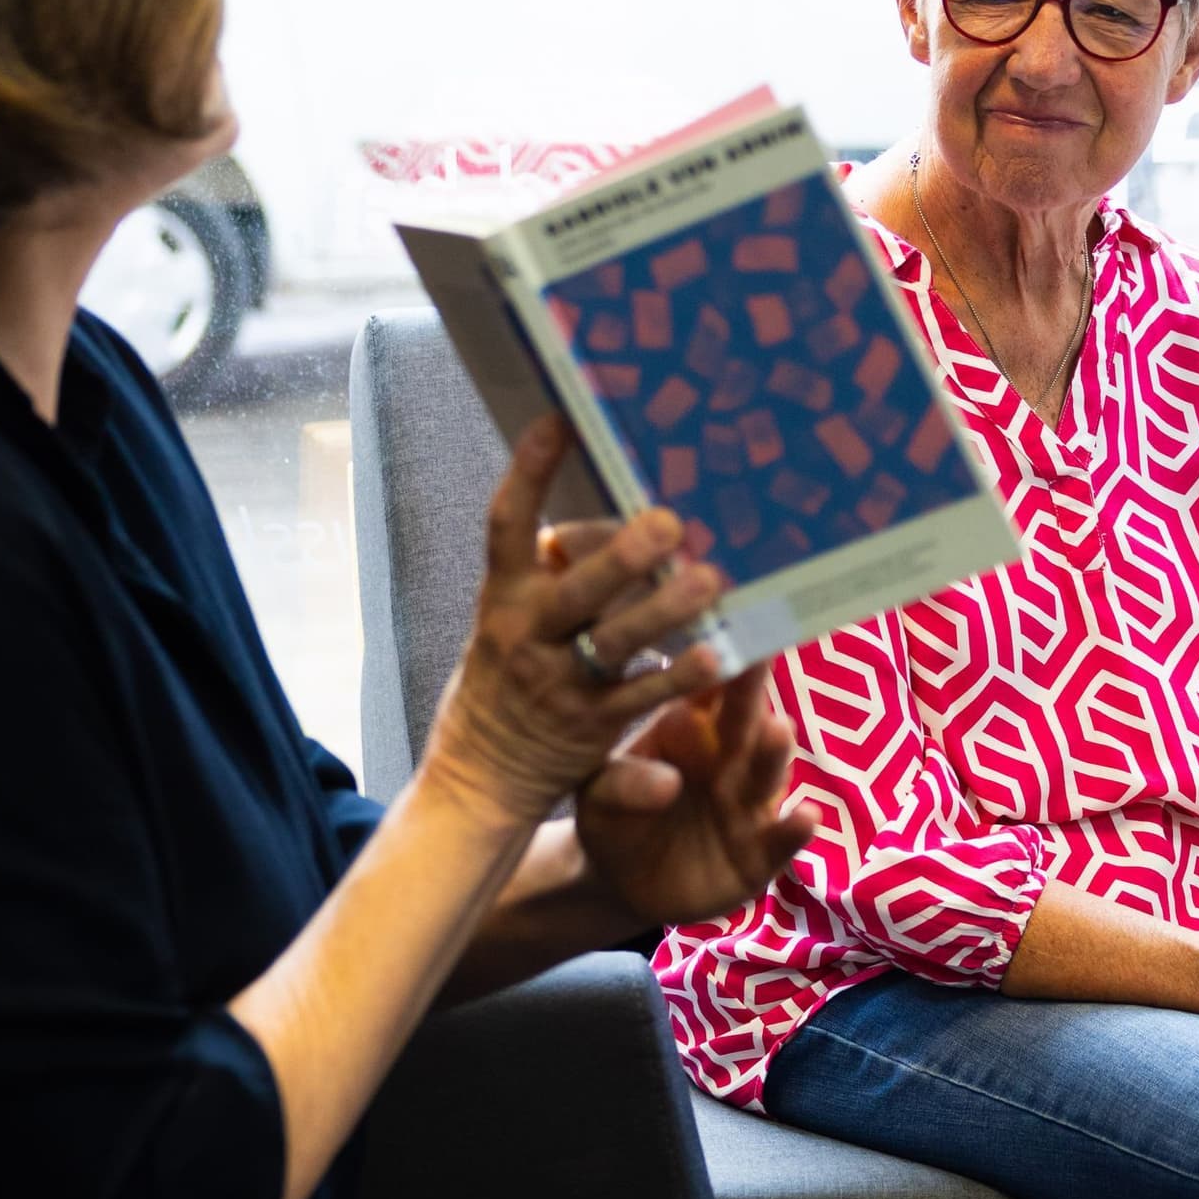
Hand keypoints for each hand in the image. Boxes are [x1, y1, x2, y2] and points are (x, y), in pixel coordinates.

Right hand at [427, 418, 733, 818]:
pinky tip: (718, 655)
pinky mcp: (592, 728)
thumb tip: (608, 514)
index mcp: (502, 598)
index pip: (507, 525)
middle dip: (621, 554)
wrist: (479, 778)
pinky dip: (679, 677)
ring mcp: (560, 685)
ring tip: (712, 579)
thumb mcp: (509, 619)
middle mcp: (526, 636)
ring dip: (667, 611)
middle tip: (670, 520)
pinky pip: (642, 698)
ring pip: (617, 642)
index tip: (560, 419)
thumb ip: (551, 575)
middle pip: (576, 589)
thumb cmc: (505, 680)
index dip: (530, 471)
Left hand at [575, 670, 816, 928]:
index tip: (726, 624)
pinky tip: (806, 817)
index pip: (709, 689)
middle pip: (744, 722)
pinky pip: (779, 842)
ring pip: (766, 774)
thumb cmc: (612, 821)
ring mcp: (748, 807)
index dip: (719, 659)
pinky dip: (794, 830)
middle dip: (752, 691)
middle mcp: (729, 761)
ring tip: (777, 730)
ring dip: (774, 752)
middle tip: (760, 654)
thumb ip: (622, 783)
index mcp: (690, 732)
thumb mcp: (600, 799)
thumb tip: (668, 780)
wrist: (618, 887)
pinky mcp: (759, 857)